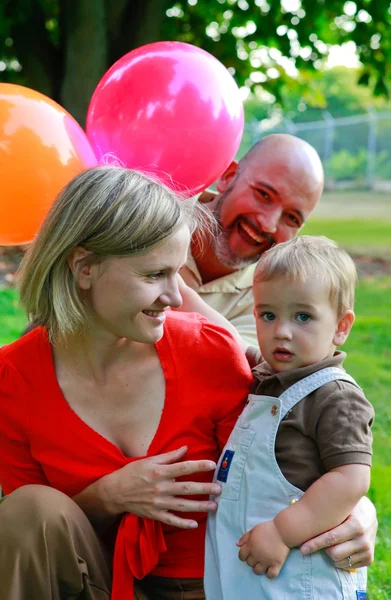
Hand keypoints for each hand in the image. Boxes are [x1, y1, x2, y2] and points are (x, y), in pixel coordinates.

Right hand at [101, 446, 220, 528]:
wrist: (115, 492)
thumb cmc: (132, 473)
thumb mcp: (149, 460)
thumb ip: (169, 456)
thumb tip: (186, 448)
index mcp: (159, 472)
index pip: (183, 468)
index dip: (198, 465)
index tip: (212, 464)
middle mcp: (160, 488)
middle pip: (186, 488)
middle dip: (204, 489)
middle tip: (219, 489)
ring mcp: (158, 503)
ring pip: (182, 505)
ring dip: (199, 506)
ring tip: (213, 506)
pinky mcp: (155, 514)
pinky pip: (171, 520)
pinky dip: (182, 523)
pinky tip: (194, 524)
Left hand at [237, 521, 289, 577]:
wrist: (283, 531)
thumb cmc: (267, 528)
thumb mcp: (254, 530)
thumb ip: (244, 537)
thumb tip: (237, 544)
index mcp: (250, 546)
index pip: (241, 556)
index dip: (243, 555)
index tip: (248, 554)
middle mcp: (257, 555)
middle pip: (249, 563)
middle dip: (251, 560)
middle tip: (257, 556)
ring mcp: (266, 561)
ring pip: (257, 571)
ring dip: (258, 568)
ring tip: (262, 563)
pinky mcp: (276, 564)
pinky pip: (270, 575)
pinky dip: (269, 574)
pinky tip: (270, 569)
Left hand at [300, 496, 376, 568]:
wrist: (369, 513)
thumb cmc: (347, 507)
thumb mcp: (340, 506)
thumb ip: (325, 510)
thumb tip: (295, 503)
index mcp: (356, 525)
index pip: (331, 538)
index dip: (315, 544)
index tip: (302, 548)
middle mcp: (363, 539)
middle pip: (334, 554)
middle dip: (322, 549)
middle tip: (315, 543)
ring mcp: (367, 550)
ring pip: (339, 562)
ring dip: (330, 554)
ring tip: (330, 543)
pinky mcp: (369, 559)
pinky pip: (347, 566)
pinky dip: (339, 560)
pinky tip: (339, 548)